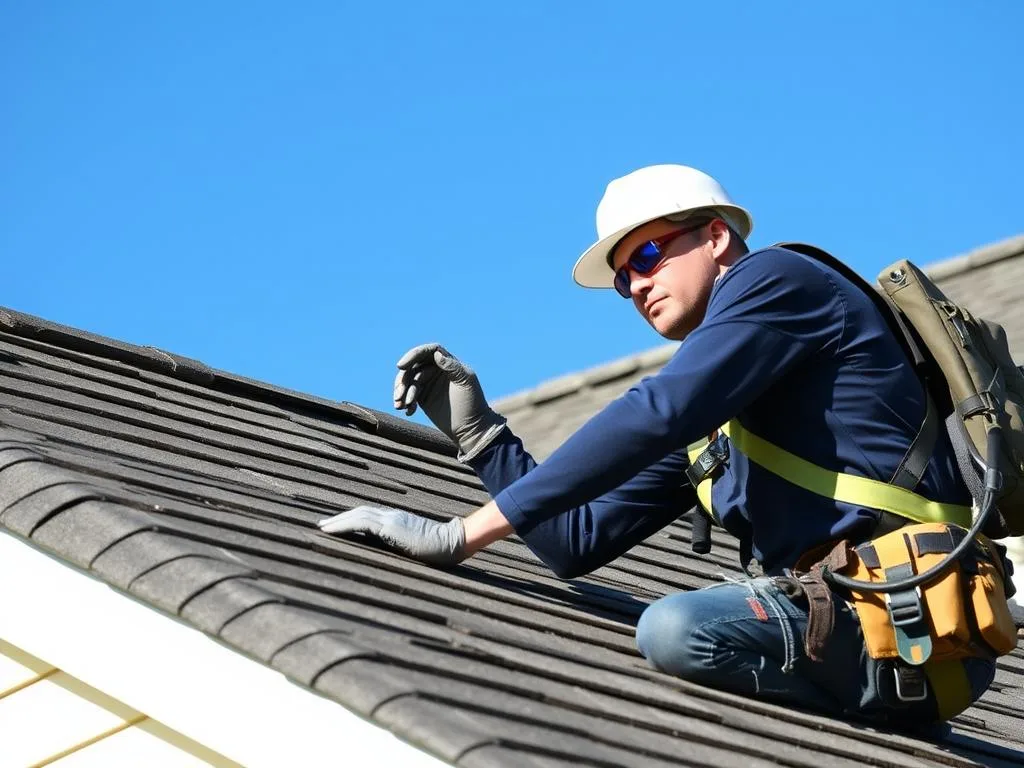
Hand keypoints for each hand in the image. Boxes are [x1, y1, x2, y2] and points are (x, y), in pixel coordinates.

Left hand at [317, 505, 466, 565]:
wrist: (452, 542)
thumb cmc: (439, 549)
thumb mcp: (415, 547)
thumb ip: (401, 545)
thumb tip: (392, 556)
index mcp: (397, 520)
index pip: (368, 516)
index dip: (351, 519)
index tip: (337, 525)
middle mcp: (391, 516)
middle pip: (359, 512)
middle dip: (339, 518)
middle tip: (322, 524)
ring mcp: (390, 519)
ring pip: (356, 515)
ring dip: (337, 521)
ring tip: (321, 527)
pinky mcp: (389, 526)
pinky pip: (360, 522)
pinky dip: (343, 524)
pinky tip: (330, 530)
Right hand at [393, 343, 505, 459]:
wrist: (471, 427)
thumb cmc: (472, 403)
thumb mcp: (465, 383)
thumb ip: (452, 367)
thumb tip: (437, 353)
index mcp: (447, 363)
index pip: (427, 352)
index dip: (413, 355)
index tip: (401, 366)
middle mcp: (436, 370)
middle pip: (412, 367)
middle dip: (403, 380)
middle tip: (398, 395)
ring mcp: (428, 383)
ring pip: (408, 381)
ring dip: (401, 392)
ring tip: (400, 406)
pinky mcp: (423, 397)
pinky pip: (408, 395)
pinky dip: (405, 402)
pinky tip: (409, 412)